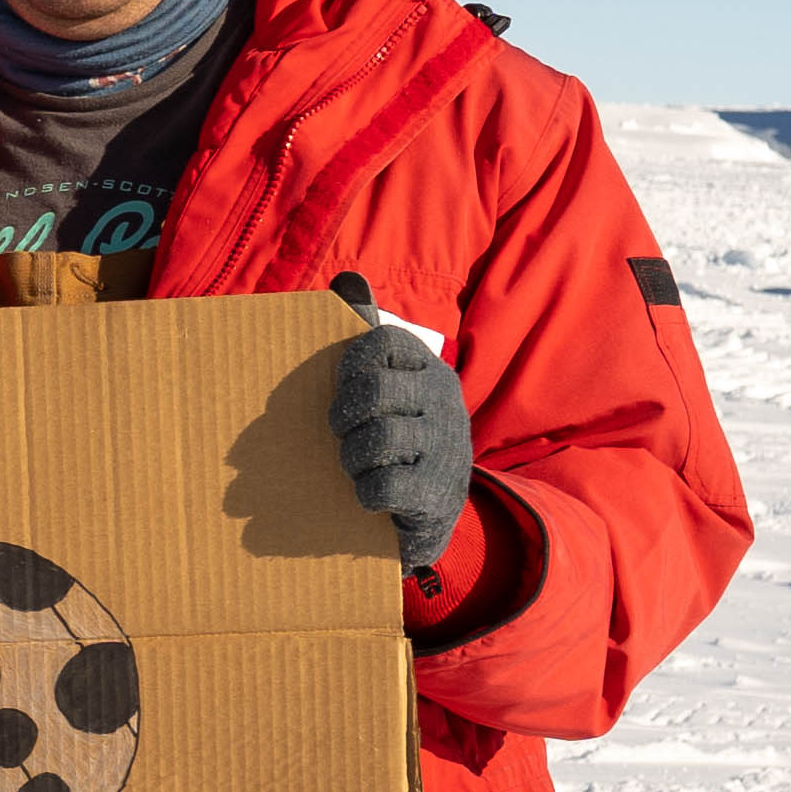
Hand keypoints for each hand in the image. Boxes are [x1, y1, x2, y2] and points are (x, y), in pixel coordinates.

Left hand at [330, 308, 472, 573]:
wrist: (433, 511)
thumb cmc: (400, 436)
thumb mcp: (389, 383)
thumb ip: (367, 330)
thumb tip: (348, 280)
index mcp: (430, 368)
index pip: (382, 339)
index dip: (350, 364)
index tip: (345, 387)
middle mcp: (446, 401)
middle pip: (372, 391)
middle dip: (343, 418)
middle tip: (345, 434)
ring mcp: (446, 448)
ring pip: (375, 440)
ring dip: (352, 459)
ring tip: (359, 467)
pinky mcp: (437, 494)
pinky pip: (383, 487)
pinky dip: (366, 494)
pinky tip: (373, 496)